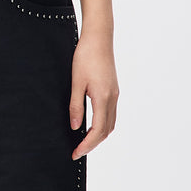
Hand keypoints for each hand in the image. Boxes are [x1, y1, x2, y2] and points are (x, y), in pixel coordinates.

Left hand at [69, 28, 118, 159]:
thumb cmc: (85, 56)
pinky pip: (111, 113)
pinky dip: (102, 123)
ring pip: (110, 123)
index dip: (87, 145)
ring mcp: (115, 93)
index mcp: (103, 98)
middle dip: (93, 143)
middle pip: (106, 130)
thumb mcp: (76, 81)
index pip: (97, 131)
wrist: (98, 37)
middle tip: (78, 150)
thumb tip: (75, 127)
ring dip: (99, 134)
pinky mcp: (113, 89)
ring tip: (83, 140)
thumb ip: (75, 105)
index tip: (76, 153)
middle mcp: (113, 98)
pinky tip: (92, 122)